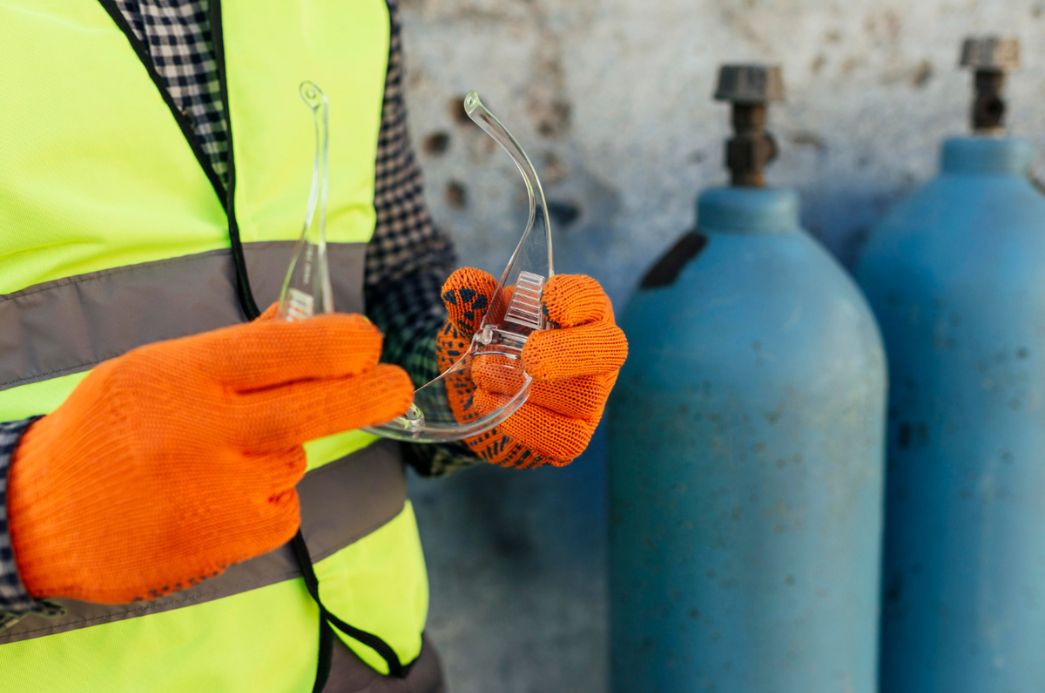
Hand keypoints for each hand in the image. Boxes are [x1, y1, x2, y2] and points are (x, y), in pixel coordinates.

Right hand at [7, 313, 411, 603]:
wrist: (43, 520)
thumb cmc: (105, 432)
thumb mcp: (155, 369)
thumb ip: (232, 348)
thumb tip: (297, 319)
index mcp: (188, 373)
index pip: (290, 347)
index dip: (345, 343)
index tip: (368, 342)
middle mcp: (209, 430)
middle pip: (321, 405)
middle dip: (373, 392)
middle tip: (395, 386)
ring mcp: (223, 489)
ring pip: (298, 458)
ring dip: (281, 453)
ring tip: (219, 461)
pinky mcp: (233, 539)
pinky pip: (286, 507)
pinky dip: (268, 500)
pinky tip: (219, 499)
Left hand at [438, 268, 626, 467]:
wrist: (477, 397)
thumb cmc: (491, 347)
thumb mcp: (475, 322)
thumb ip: (471, 302)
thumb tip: (462, 283)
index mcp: (579, 313)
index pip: (592, 299)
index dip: (576, 298)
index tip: (546, 298)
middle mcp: (597, 353)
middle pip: (609, 348)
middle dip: (570, 351)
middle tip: (529, 355)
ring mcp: (592, 397)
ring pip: (583, 395)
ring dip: (529, 387)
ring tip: (483, 374)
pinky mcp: (576, 435)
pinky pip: (566, 436)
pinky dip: (527, 424)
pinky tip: (492, 405)